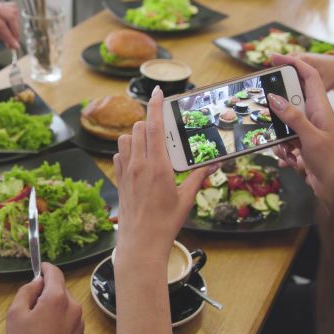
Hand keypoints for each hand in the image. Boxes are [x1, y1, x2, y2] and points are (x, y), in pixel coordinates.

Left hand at [0, 2, 19, 48]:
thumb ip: (0, 38)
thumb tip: (14, 44)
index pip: (2, 26)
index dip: (10, 37)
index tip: (15, 46)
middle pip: (11, 17)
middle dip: (15, 31)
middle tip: (15, 43)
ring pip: (14, 14)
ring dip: (16, 27)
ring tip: (11, 37)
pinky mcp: (4, 4)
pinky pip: (14, 12)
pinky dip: (15, 21)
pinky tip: (10, 29)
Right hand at [6, 263, 83, 333]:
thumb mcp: (15, 314)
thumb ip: (26, 291)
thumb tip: (36, 282)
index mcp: (57, 298)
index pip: (55, 272)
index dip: (45, 268)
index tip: (39, 268)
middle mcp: (73, 307)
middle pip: (61, 289)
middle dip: (48, 291)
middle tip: (31, 303)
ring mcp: (80, 323)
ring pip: (66, 305)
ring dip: (55, 306)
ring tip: (38, 323)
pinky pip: (70, 319)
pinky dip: (60, 320)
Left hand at [112, 87, 214, 333]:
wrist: (141, 242)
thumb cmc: (166, 222)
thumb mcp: (187, 199)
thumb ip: (199, 176)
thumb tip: (215, 163)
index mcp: (158, 166)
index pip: (155, 127)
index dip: (155, 106)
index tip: (156, 91)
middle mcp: (139, 164)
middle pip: (139, 128)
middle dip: (150, 123)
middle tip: (162, 130)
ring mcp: (126, 171)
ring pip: (126, 138)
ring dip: (137, 135)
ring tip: (149, 145)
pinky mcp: (119, 178)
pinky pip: (119, 154)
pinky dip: (127, 149)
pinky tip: (137, 159)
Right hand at [268, 54, 333, 203]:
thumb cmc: (332, 160)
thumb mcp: (310, 138)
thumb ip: (292, 117)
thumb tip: (274, 98)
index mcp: (319, 107)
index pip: (308, 75)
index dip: (293, 63)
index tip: (273, 58)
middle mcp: (311, 115)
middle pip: (288, 100)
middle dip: (276, 111)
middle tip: (266, 114)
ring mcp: (304, 130)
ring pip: (280, 125)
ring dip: (279, 140)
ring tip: (290, 152)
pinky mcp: (298, 144)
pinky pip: (280, 142)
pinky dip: (282, 152)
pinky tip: (292, 162)